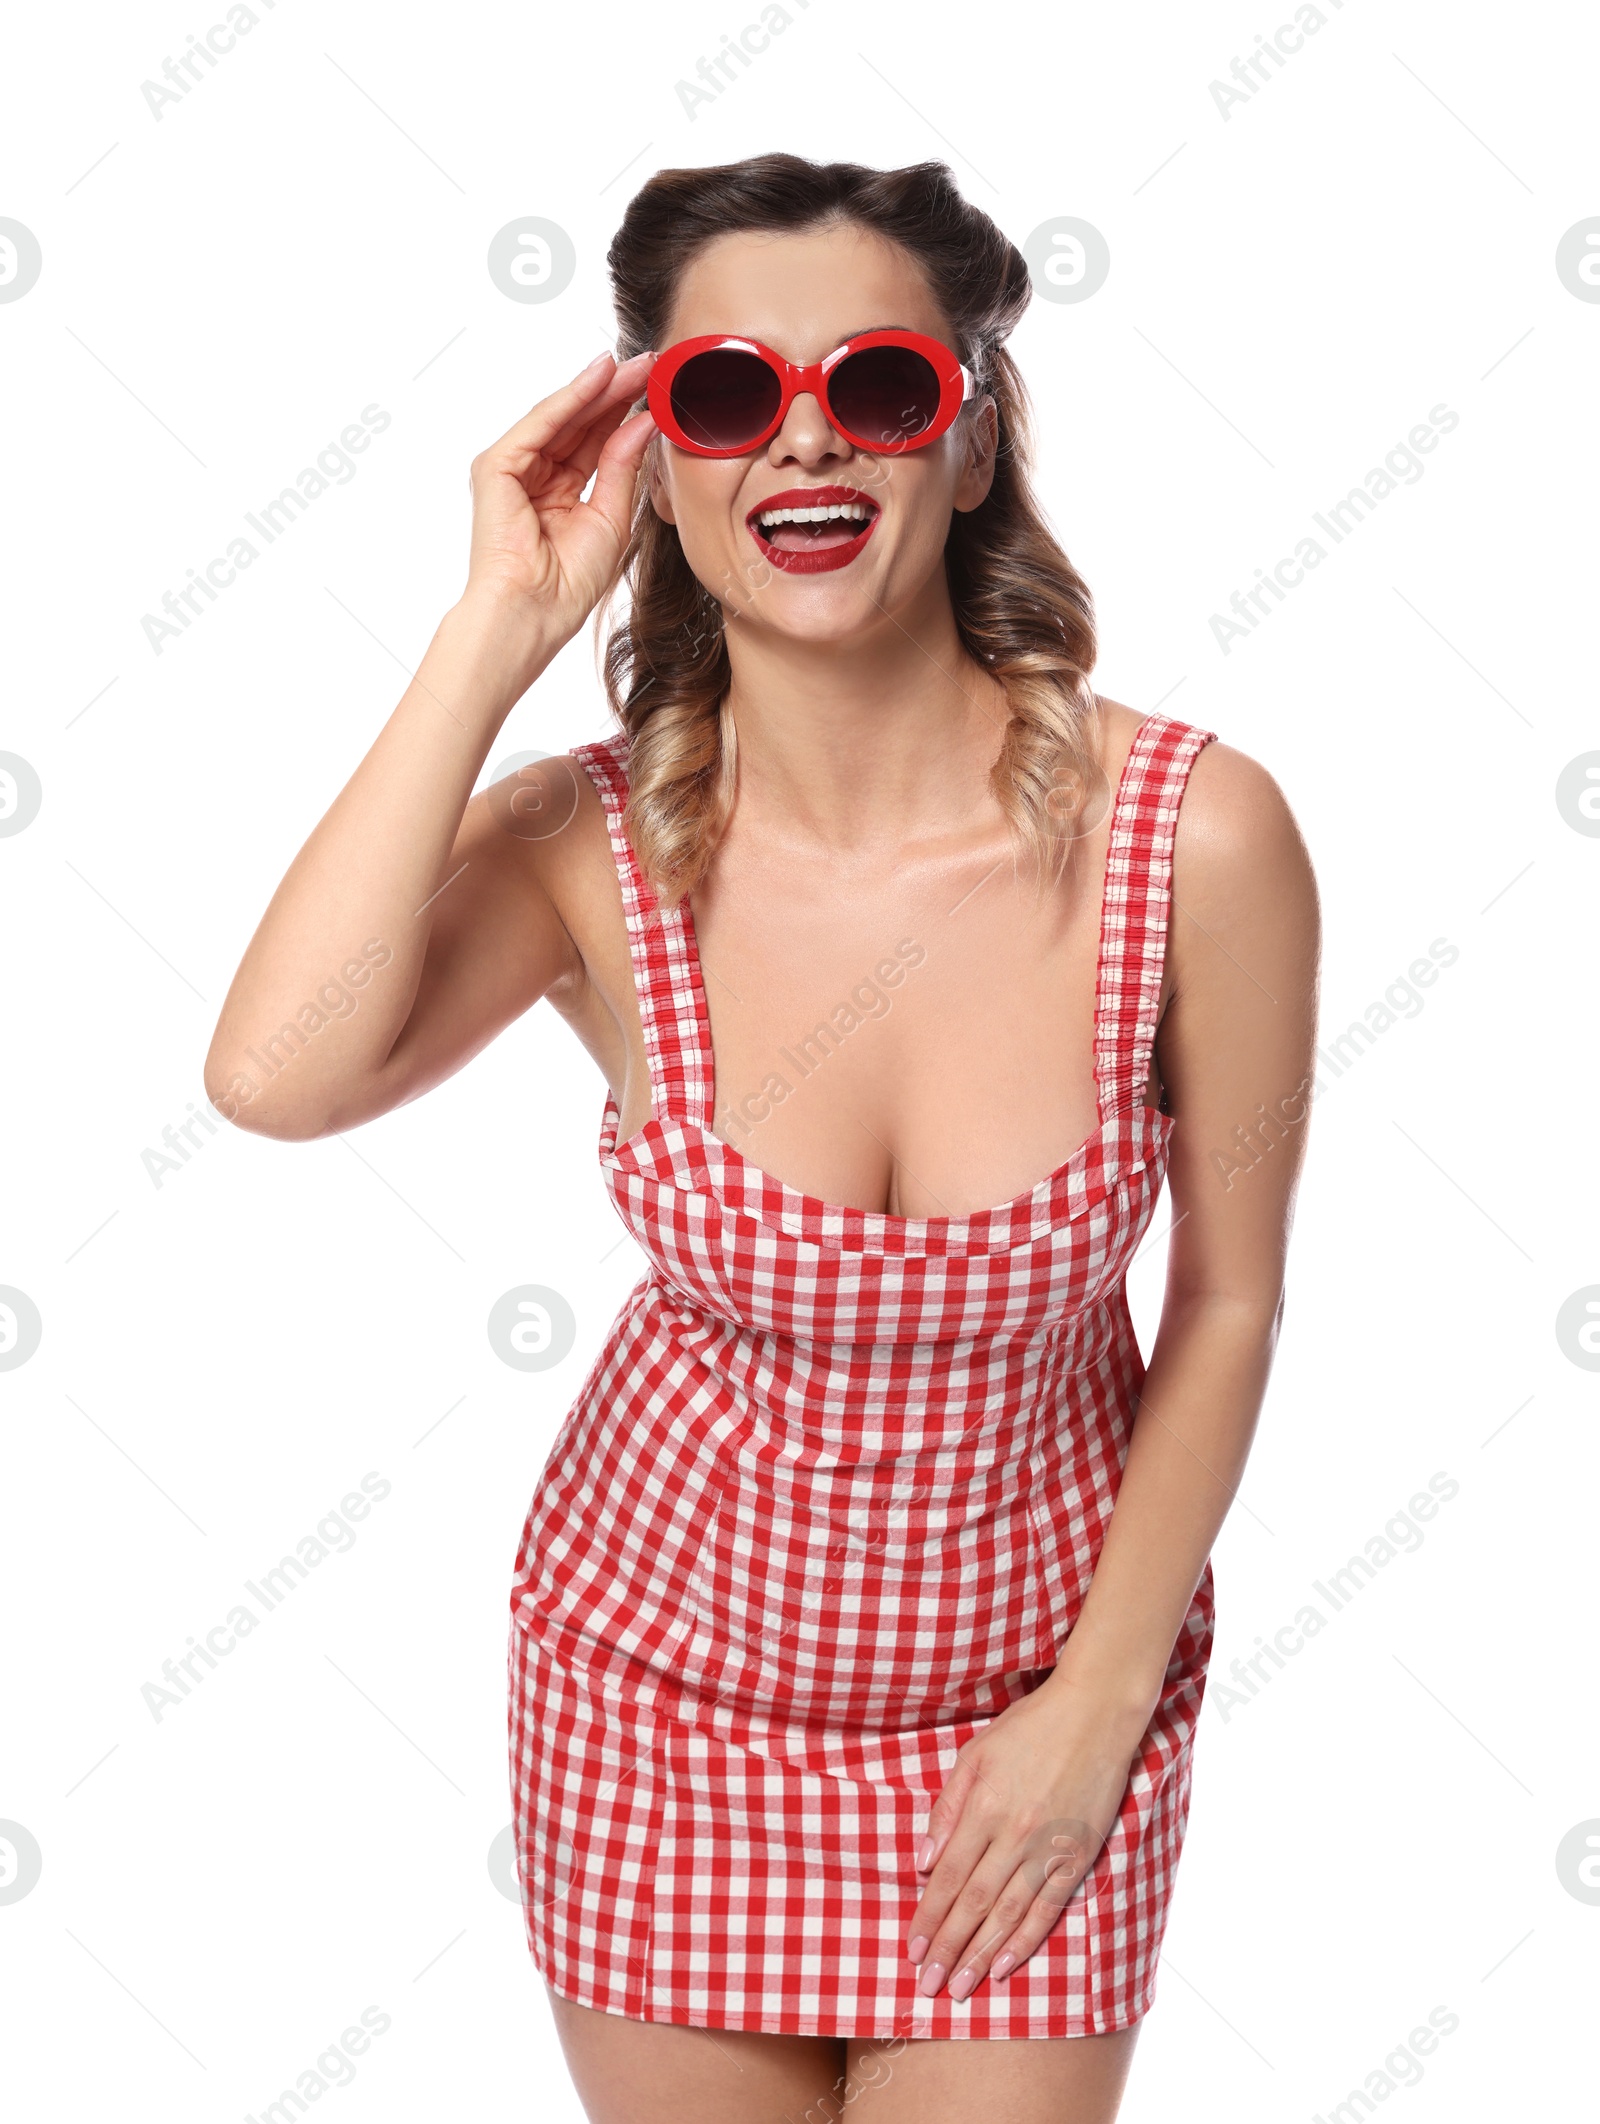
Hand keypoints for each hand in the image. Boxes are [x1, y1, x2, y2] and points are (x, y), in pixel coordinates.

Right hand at [462, 349, 657, 655]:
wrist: (535, 612)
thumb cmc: (569, 583)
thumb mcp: (610, 516)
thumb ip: (622, 466)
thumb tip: (643, 421)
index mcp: (561, 495)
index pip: (596, 443)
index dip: (626, 415)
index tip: (660, 390)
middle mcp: (535, 477)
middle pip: (580, 424)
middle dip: (616, 393)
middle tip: (652, 364)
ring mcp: (513, 470)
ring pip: (562, 418)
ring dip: (598, 388)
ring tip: (635, 364)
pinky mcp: (496, 467)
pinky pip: (541, 424)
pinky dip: (571, 398)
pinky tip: (600, 377)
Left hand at [906, 1681, 1148, 2000]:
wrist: (1094, 1713)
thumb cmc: (1028, 1727)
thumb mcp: (974, 1754)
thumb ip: (947, 1808)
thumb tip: (923, 1861)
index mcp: (983, 1808)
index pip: (947, 1877)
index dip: (928, 1917)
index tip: (913, 1949)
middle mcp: (1013, 1835)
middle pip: (973, 1904)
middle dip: (948, 1948)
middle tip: (928, 1985)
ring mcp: (1048, 1848)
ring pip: (1008, 1914)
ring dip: (981, 1955)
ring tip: (960, 1987)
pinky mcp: (1077, 1856)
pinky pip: (1047, 1908)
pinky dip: (1025, 1940)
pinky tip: (1005, 1964)